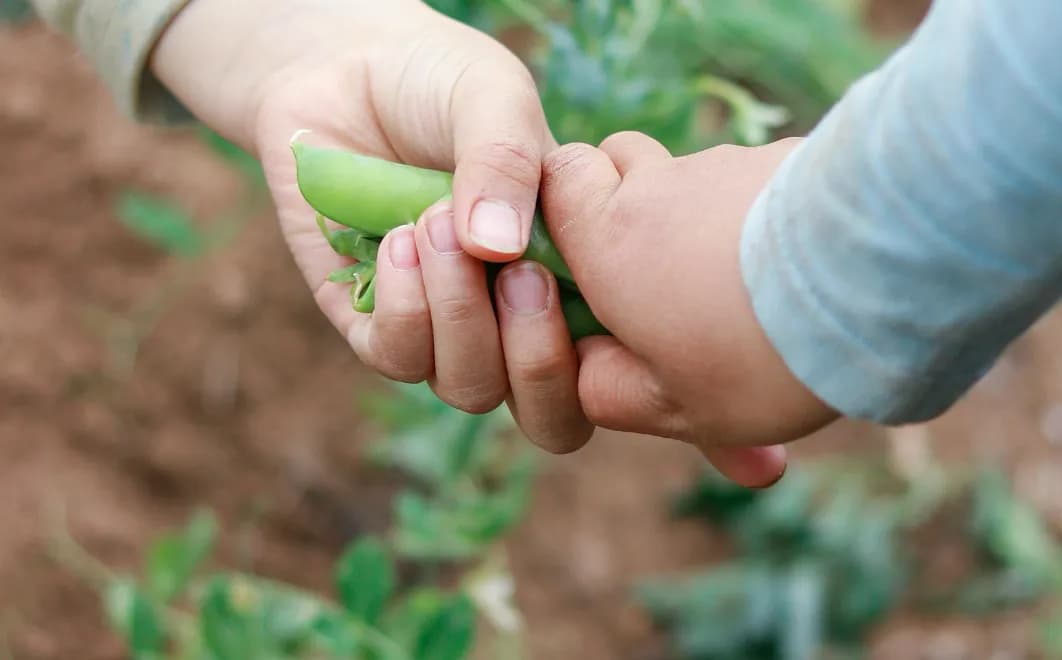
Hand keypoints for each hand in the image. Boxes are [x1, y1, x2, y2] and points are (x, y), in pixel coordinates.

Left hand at [152, 1, 588, 443]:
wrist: (343, 67)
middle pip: (552, 413)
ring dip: (459, 317)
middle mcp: (517, 317)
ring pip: (472, 388)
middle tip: (516, 272)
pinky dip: (402, 309)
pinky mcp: (373, 321)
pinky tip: (395, 240)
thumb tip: (501, 251)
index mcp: (576, 275)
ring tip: (432, 222)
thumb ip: (508, 161)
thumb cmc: (440, 80)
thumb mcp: (493, 97)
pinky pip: (398, 359)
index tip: (569, 277)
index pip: (613, 366)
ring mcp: (447, 327)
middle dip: (536, 357)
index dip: (608, 360)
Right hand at [531, 133, 839, 450]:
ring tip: (744, 288)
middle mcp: (659, 185)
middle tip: (662, 274)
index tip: (588, 262)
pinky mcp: (788, 158)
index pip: (556, 177)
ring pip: (693, 174)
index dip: (564, 208)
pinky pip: (754, 180)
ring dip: (700, 215)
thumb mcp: (674, 407)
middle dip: (628, 201)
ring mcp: (727, 164)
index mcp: (609, 240)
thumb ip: (609, 389)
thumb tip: (587, 371)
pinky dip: (758, 213)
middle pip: (622, 160)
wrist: (874, 282)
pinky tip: (795, 270)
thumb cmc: (758, 356)